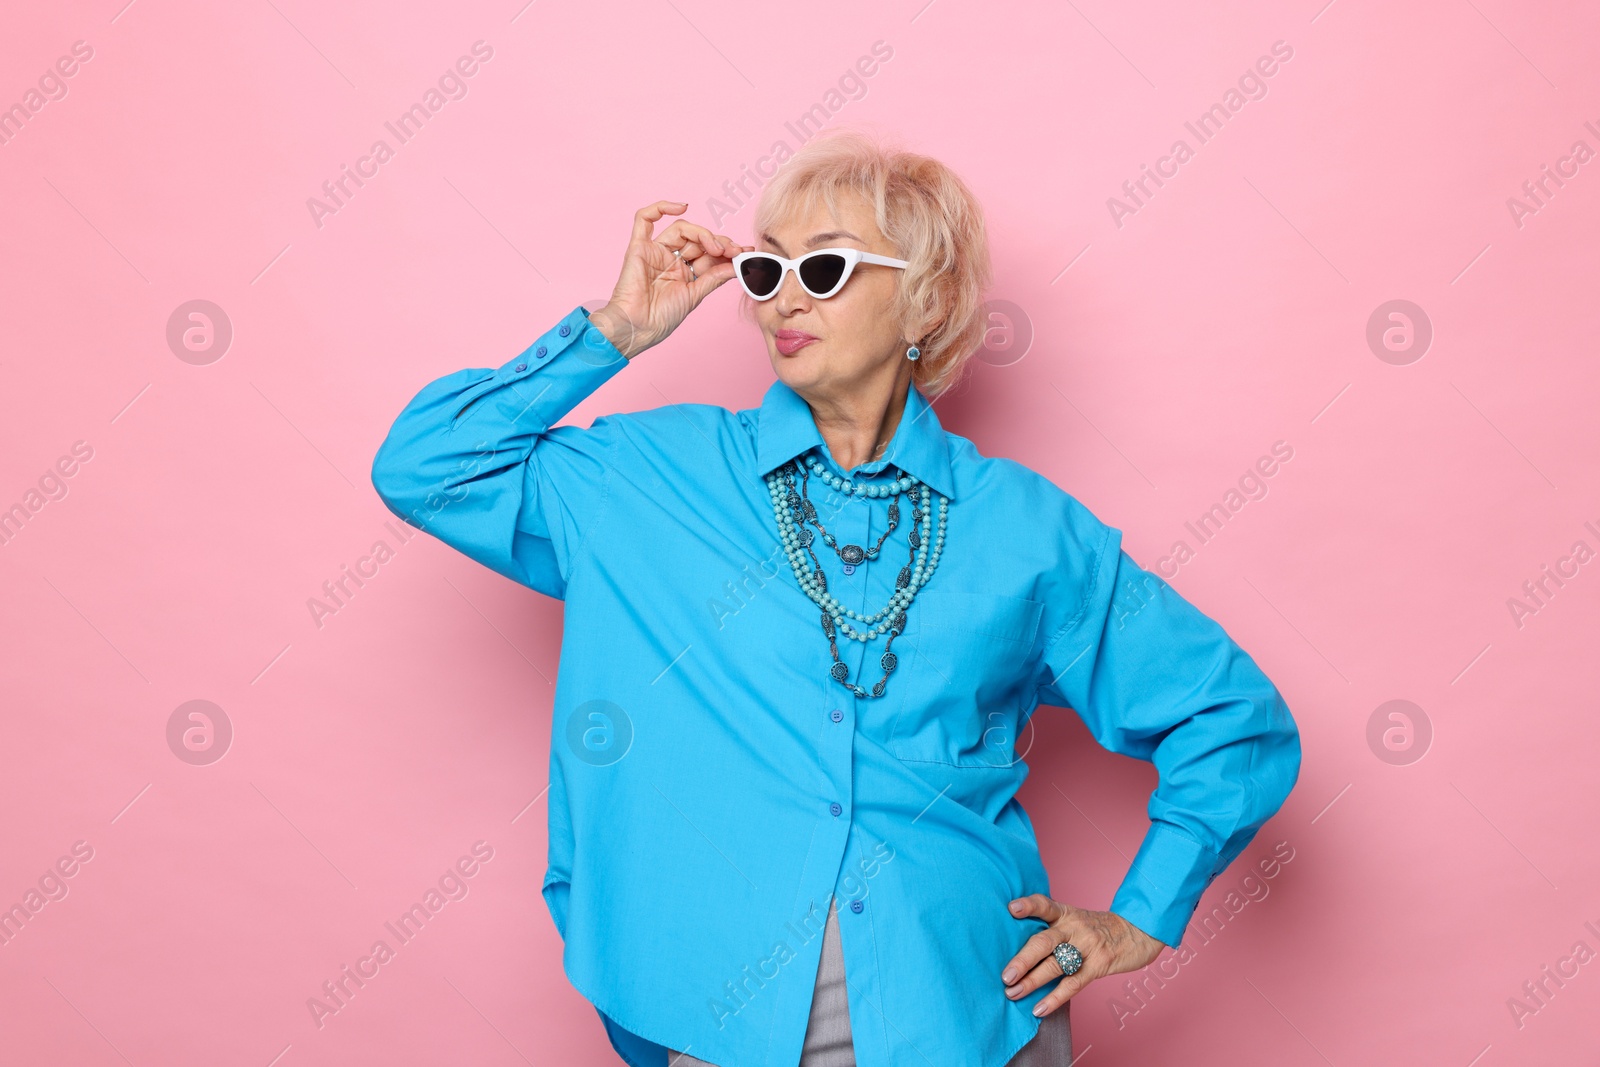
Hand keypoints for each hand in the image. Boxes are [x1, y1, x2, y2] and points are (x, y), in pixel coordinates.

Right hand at [589, 200, 750, 359]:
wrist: (638, 327)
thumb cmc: (662, 318)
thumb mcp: (695, 296)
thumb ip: (714, 277)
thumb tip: (738, 265)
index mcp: (684, 272)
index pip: (708, 253)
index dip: (727, 251)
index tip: (746, 253)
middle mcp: (670, 259)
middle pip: (698, 239)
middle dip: (719, 242)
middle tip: (734, 251)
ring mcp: (655, 252)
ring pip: (681, 228)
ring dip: (703, 233)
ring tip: (716, 247)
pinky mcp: (639, 247)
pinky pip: (644, 219)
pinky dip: (661, 207)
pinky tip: (681, 207)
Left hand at [1000, 894, 1165, 1016]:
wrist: (1138, 930)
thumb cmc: (1098, 927)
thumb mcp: (1076, 917)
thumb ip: (1052, 927)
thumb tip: (1017, 945)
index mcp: (1065, 913)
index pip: (1045, 905)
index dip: (1028, 906)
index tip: (1011, 909)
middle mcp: (1074, 927)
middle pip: (1045, 941)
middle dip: (1023, 959)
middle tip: (1005, 976)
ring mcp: (1087, 946)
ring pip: (1056, 965)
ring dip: (1033, 981)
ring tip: (1013, 993)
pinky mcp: (1098, 965)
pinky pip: (1073, 983)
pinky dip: (1054, 998)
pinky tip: (1039, 1008)